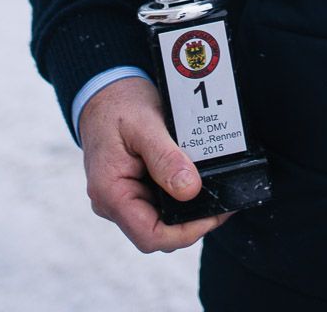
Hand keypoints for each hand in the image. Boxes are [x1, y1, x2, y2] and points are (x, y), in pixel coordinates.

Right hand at [80, 75, 232, 251]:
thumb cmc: (119, 105)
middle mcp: (112, 202)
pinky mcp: (132, 190)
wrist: (104, 91)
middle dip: (192, 222)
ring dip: (187, 212)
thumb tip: (190, 191)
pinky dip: (179, 199)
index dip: (186, 232)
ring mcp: (122, 198)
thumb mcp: (145, 124)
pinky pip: (159, 205)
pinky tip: (196, 183)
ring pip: (160, 221)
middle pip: (158, 233)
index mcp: (110, 192)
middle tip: (222, 200)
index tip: (213, 214)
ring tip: (214, 190)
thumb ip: (165, 158)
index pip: (150, 235)